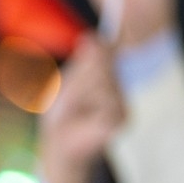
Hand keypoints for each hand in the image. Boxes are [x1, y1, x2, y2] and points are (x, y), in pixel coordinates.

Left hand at [35, 34, 122, 182]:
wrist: (59, 145)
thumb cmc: (62, 114)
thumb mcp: (67, 83)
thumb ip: (83, 63)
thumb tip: (92, 37)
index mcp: (108, 78)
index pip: (103, 50)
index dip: (100, 49)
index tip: (95, 45)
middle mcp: (120, 89)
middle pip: (102, 63)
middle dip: (78, 79)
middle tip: (71, 99)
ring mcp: (124, 104)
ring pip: (103, 80)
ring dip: (80, 94)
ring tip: (76, 110)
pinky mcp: (123, 118)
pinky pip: (106, 99)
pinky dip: (89, 107)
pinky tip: (86, 119)